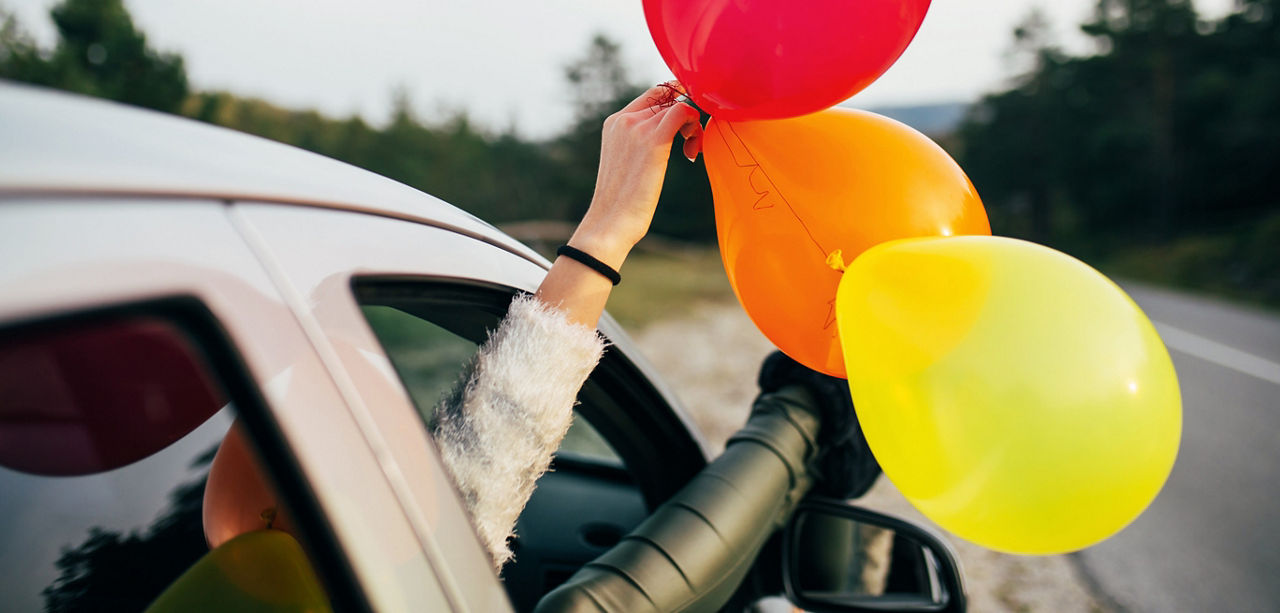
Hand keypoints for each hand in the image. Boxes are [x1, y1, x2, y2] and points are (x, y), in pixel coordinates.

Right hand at [570, 83, 703, 269]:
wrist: (610, 222)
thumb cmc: (620, 203)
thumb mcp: (626, 163)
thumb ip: (639, 144)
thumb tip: (666, 139)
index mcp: (615, 123)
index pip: (653, 95)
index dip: (676, 102)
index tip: (685, 126)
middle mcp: (624, 120)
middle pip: (668, 96)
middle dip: (686, 114)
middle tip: (690, 141)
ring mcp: (637, 127)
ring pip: (679, 104)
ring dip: (693, 125)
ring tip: (690, 150)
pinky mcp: (653, 140)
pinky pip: (684, 111)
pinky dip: (695, 126)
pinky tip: (692, 151)